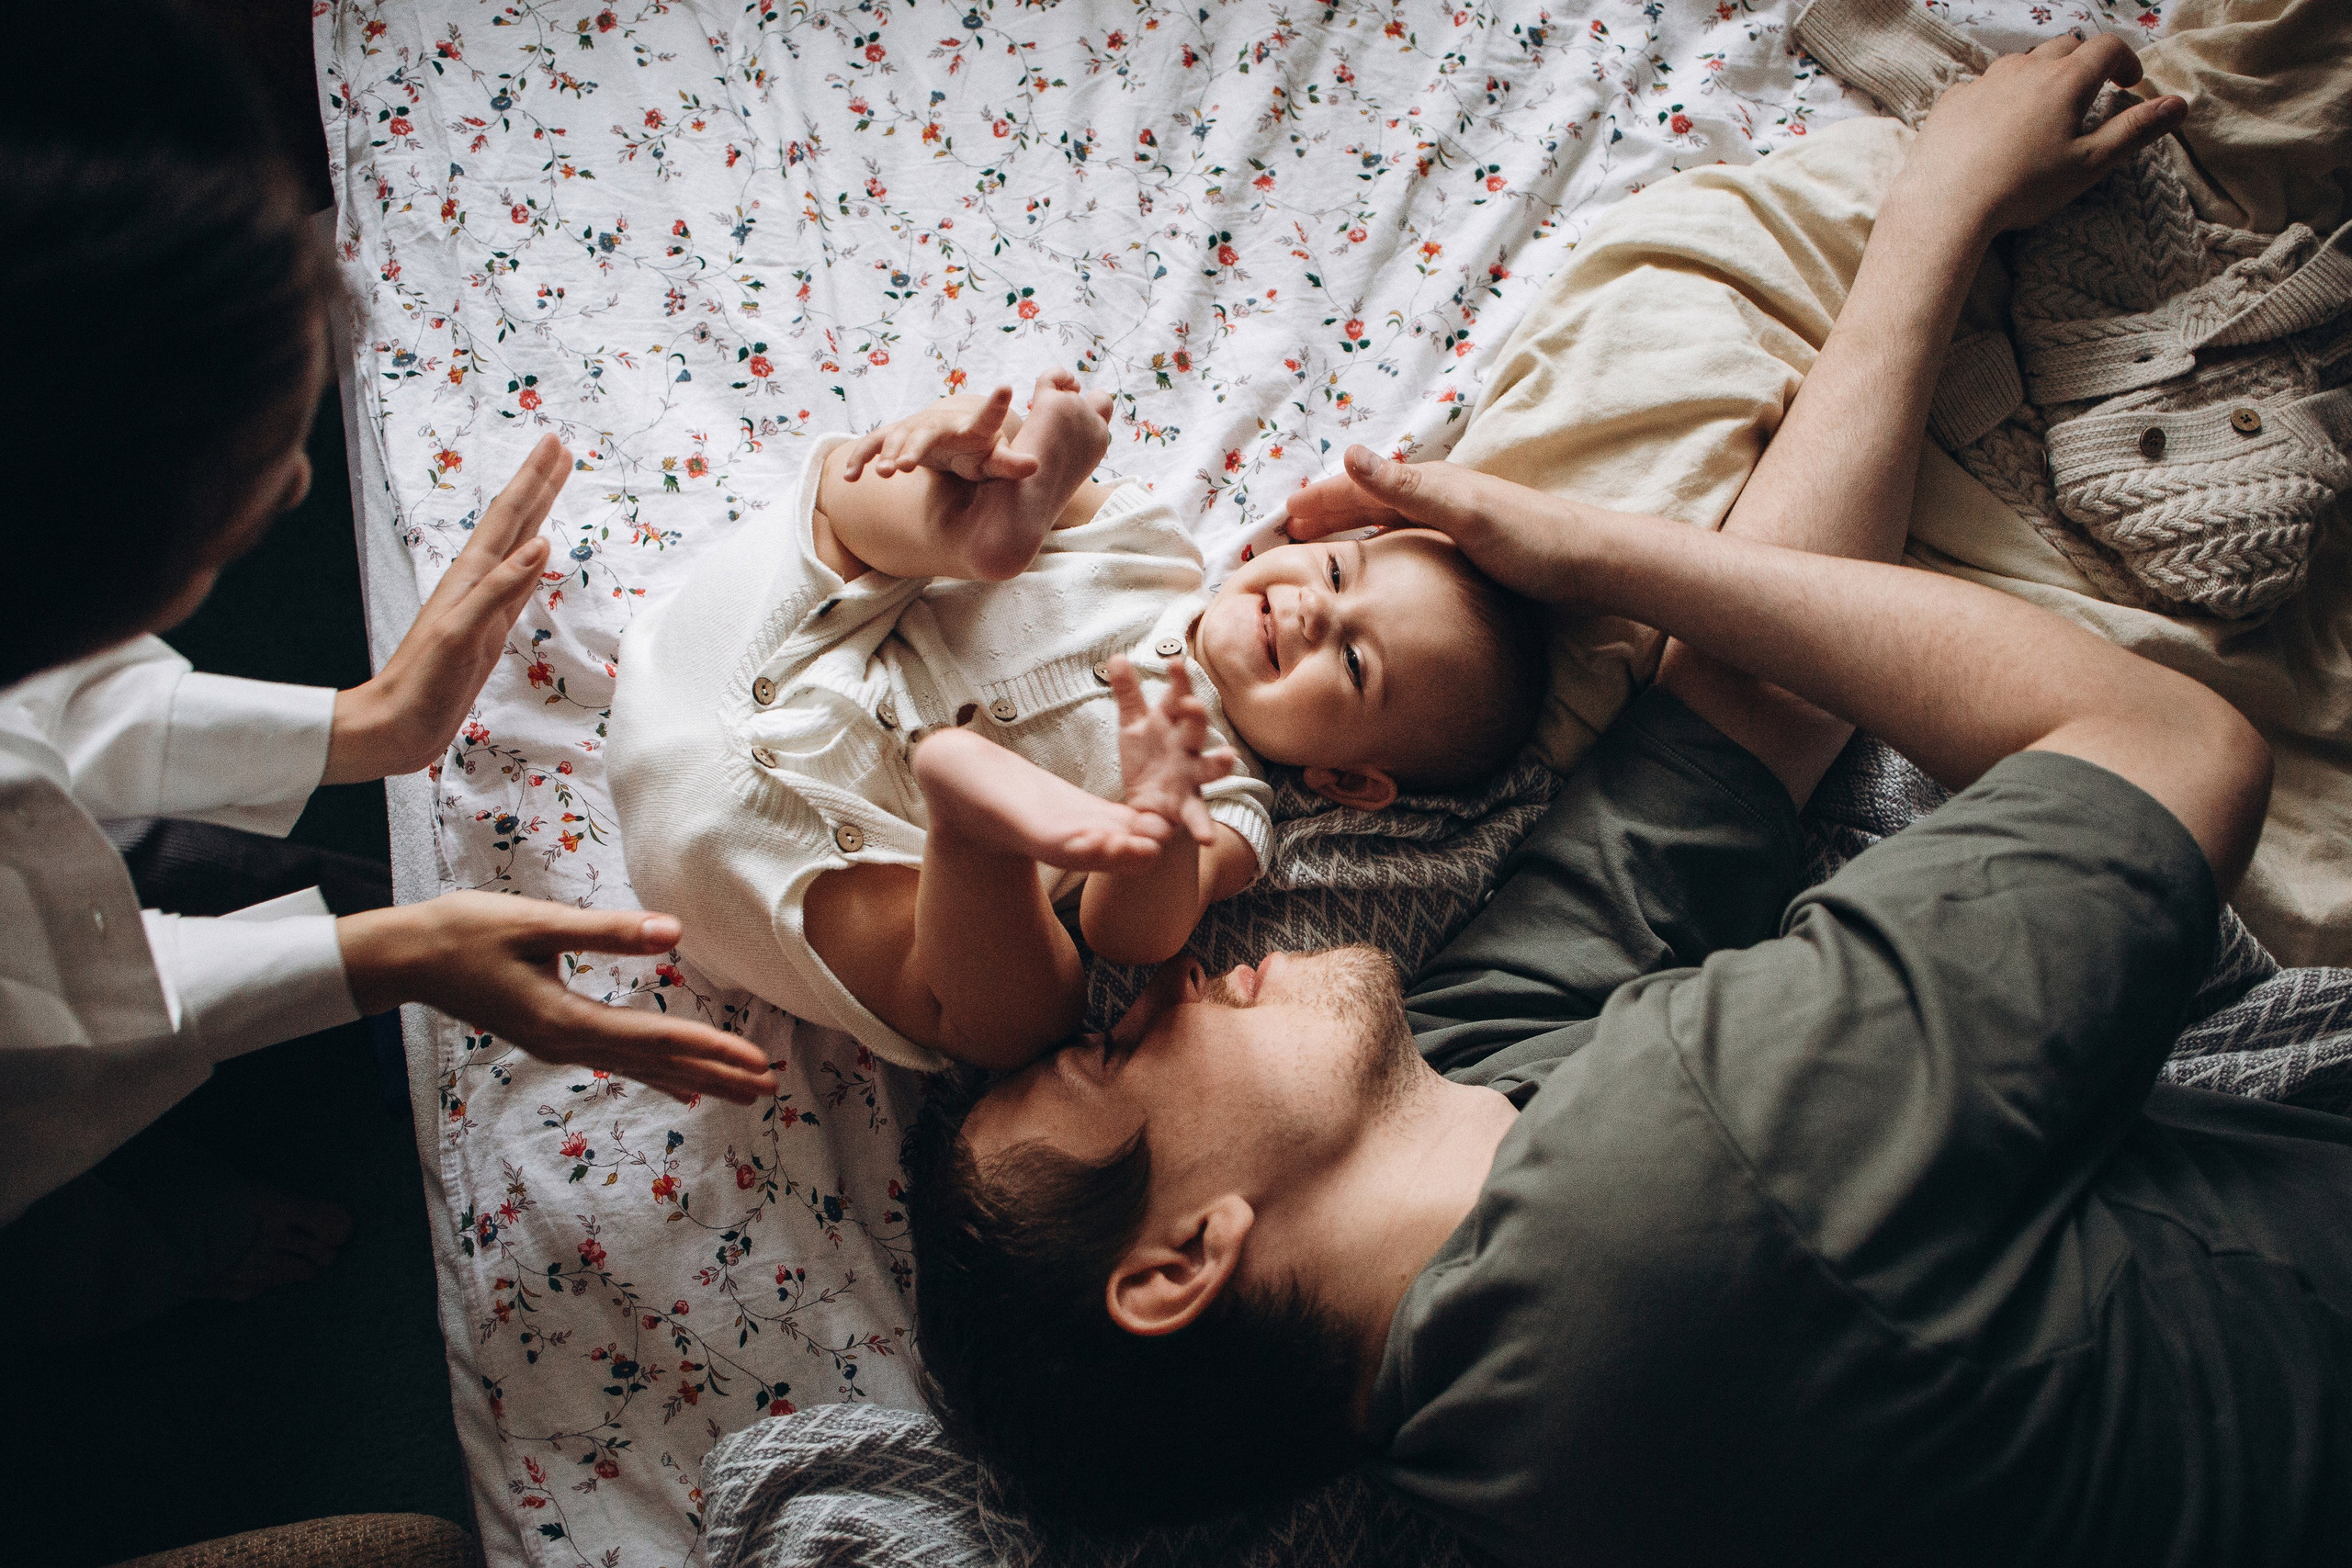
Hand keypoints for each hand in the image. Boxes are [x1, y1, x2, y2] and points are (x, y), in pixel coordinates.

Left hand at [325, 435, 567, 782]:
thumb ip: (499, 588)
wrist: (396, 724)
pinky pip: (517, 581)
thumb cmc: (423, 682)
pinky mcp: (488, 629)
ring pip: (517, 546)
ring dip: (537, 513)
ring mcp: (483, 604)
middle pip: (514, 522)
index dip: (534, 481)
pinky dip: (531, 559)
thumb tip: (541, 543)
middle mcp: (477, 583)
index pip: (509, 517)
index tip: (554, 444)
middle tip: (559, 448)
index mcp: (471, 578)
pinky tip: (536, 553)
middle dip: (538, 484)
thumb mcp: (462, 633)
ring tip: (553, 485)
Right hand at [338, 892, 779, 1103]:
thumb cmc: (467, 932)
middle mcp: (570, 1043)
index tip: (756, 1060)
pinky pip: (620, 1063)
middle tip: (771, 1086)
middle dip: (717, 1074)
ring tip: (743, 1090)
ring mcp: (562, 1044)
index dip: (710, 1048)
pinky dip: (657, 1075)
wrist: (409, 957)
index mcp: (567, 1019)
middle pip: (658, 1064)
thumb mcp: (537, 924)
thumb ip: (607, 932)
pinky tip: (681, 1089)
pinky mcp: (555, 1037)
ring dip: (696, 1077)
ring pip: (643, 1068)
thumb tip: (673, 932)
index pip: (656, 1038)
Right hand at [838, 385, 1043, 483]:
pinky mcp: (893, 438)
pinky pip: (872, 446)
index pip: (988, 416)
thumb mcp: (995, 459)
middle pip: (925, 434)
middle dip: (913, 448)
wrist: (952, 433)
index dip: (996, 403)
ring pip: (895, 438)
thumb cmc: (978, 449)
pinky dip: (860, 459)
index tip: (1007, 387)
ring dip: (886, 454)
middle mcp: (939, 424)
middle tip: (904, 466)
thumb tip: (1035, 465)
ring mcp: (913, 429)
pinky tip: (850, 478)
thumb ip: (1011, 464)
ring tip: (883, 472)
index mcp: (972, 428)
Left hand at [1107, 655, 1234, 846]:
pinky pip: (1197, 816)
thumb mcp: (1133, 724)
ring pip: (1208, 768)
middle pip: (1195, 729)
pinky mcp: (1187, 807)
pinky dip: (1202, 827)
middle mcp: (1188, 748)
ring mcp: (1191, 778)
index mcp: (1174, 725)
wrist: (1151, 803)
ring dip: (1219, 764)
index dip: (1178, 680)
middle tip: (1192, 705)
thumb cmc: (1148, 756)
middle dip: (1197, 717)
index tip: (1174, 661)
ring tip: (1228, 759)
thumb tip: (1116, 656)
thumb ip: (1128, 693)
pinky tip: (1206, 838)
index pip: (1177, 697)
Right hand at [1289, 446, 1620, 608]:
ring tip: (1321, 541)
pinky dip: (1381, 542)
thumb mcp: (1465, 514)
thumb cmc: (1534, 541)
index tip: (1282, 515)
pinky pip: (1408, 537)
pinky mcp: (1470, 542)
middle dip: (1327, 510)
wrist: (1595, 563)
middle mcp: (1439, 494)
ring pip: (1386, 517)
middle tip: (1287, 530)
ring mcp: (1455, 517)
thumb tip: (1349, 452)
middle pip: (1368, 498)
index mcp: (1432, 483)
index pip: (1358, 485)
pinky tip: (1382, 560)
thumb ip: (1407, 485)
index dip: (1319, 498)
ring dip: (1351, 526)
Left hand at [1900, 33, 2185, 238]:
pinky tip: (1996, 126)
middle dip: (2083, 63)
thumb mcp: (2090, 164)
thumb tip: (2180, 103)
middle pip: (2063, 47)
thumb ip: (2136, 130)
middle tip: (2089, 92)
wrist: (1945, 206)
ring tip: (2043, 109)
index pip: (2106, 48)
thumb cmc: (2023, 188)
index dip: (2125, 61)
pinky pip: (1982, 86)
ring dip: (2039, 75)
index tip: (2128, 84)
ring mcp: (1983, 81)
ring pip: (2021, 63)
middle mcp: (2024, 68)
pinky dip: (1999, 96)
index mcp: (2065, 79)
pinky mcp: (1952, 100)